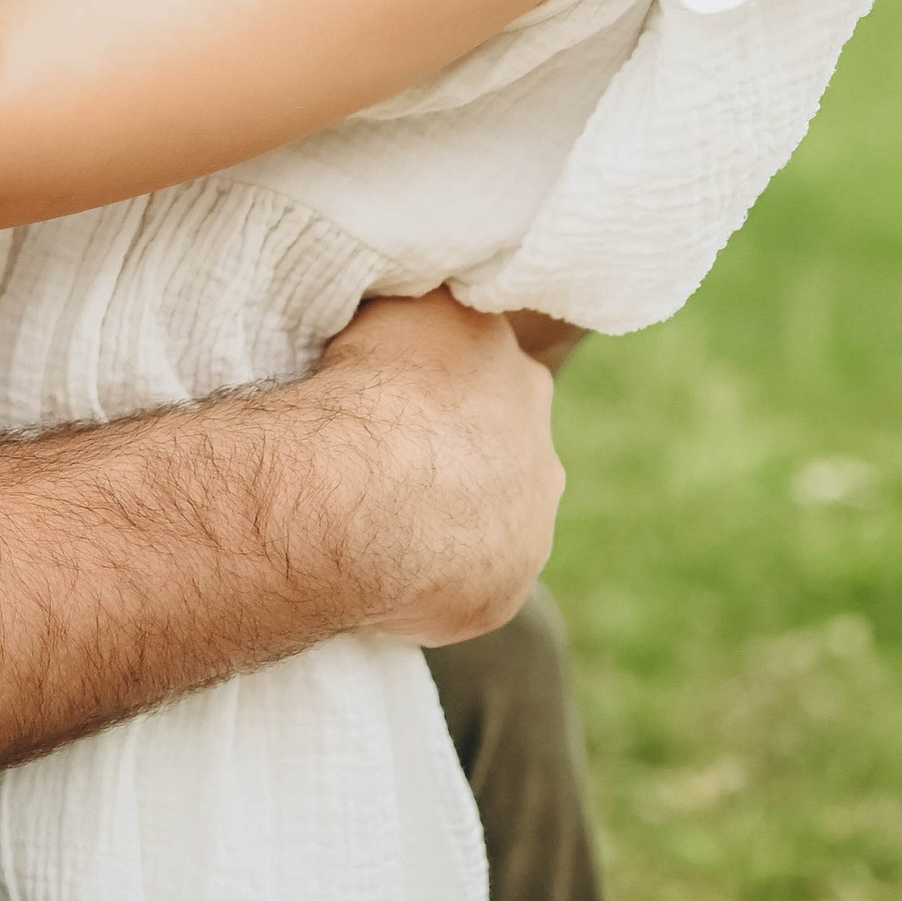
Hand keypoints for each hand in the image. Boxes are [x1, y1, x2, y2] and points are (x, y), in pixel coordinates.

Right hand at [310, 289, 565, 643]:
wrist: (359, 486)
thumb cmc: (368, 387)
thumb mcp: (406, 308)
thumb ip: (432, 321)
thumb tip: (425, 328)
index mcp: (522, 379)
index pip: (496, 385)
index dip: (446, 397)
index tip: (402, 409)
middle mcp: (543, 456)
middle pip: (504, 461)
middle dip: (460, 466)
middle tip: (394, 473)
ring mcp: (529, 531)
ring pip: (493, 529)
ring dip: (452, 529)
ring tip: (383, 529)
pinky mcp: (504, 592)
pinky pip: (467, 588)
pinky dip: (432, 585)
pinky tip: (385, 574)